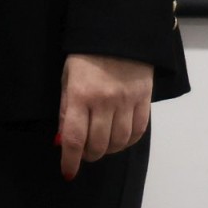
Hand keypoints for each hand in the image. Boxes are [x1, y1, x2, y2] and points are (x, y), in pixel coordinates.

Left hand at [56, 53, 152, 179]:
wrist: (118, 35)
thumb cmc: (85, 57)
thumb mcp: (67, 78)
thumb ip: (67, 110)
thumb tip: (63, 140)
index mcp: (80, 95)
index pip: (74, 137)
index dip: (71, 160)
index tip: (68, 172)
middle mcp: (104, 102)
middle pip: (98, 144)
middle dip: (89, 155)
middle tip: (84, 154)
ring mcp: (126, 102)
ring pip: (119, 142)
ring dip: (108, 150)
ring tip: (101, 146)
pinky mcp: (144, 101)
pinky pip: (138, 132)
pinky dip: (127, 142)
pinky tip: (119, 140)